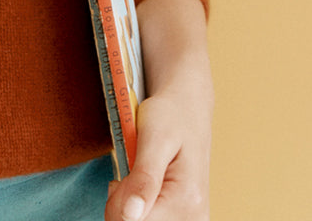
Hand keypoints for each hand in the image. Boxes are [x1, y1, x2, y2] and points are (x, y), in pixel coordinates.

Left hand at [104, 0, 212, 220]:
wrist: (188, 103)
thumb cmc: (170, 113)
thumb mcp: (153, 137)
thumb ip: (143, 178)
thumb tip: (130, 217)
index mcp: (186, 201)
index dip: (116, 201)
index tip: (119, 178)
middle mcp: (194, 217)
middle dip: (123, 203)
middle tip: (130, 171)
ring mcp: (192, 219)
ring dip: (129, 203)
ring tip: (138, 174)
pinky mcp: (185, 216)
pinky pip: (150, 218)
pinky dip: (137, 205)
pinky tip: (142, 186)